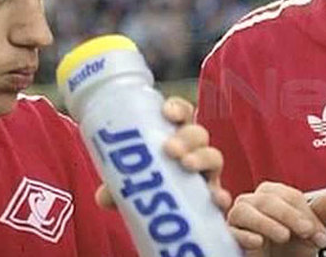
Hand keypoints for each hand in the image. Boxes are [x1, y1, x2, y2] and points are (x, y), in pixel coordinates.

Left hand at [95, 96, 231, 211]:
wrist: (164, 217)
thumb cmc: (147, 188)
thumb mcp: (129, 184)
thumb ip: (116, 188)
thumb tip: (103, 196)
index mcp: (174, 136)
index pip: (181, 114)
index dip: (177, 109)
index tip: (166, 112)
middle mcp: (193, 151)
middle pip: (197, 133)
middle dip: (186, 137)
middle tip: (170, 148)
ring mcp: (205, 173)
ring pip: (213, 157)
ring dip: (202, 158)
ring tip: (186, 165)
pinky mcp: (213, 197)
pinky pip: (222, 193)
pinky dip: (221, 196)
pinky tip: (216, 199)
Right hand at [227, 182, 325, 256]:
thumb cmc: (288, 250)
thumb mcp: (307, 235)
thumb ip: (318, 216)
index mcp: (272, 196)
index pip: (288, 195)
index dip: (306, 213)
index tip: (319, 234)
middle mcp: (252, 202)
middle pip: (267, 199)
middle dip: (290, 215)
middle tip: (306, 232)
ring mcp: (237, 218)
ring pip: (244, 210)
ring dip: (266, 222)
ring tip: (284, 236)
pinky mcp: (228, 236)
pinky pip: (231, 231)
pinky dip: (244, 235)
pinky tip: (259, 242)